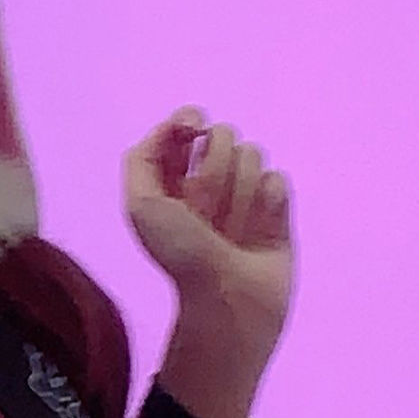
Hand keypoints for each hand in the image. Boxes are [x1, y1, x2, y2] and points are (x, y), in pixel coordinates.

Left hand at [123, 110, 294, 354]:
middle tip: (204, 213)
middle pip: (225, 135)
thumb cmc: (181, 253)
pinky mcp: (276, 206)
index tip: (194, 130)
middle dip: (214, 172)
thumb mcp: (140, 205)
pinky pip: (278, 179)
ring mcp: (245, 190)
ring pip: (253, 155)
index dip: (191, 121)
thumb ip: (143, 157)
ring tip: (230, 230)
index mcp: (174, 175)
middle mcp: (210, 178)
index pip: (187, 123)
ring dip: (238, 193)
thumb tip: (180, 124)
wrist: (227, 296)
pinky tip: (256, 231)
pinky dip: (266, 203)